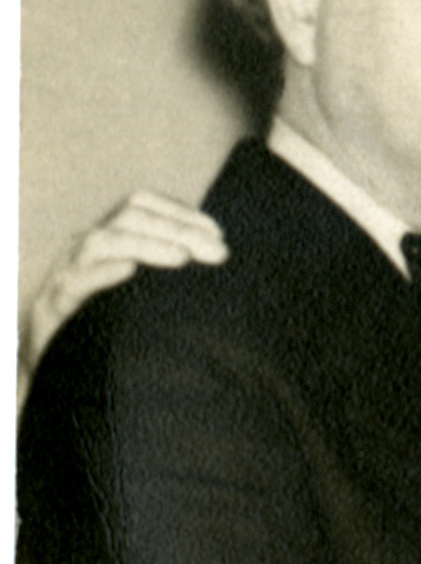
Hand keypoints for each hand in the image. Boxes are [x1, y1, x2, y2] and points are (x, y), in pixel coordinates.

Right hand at [22, 191, 225, 379]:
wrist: (56, 358)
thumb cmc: (109, 320)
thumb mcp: (141, 292)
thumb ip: (172, 275)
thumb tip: (222, 266)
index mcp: (112, 239)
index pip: (143, 206)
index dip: (180, 213)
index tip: (219, 233)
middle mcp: (90, 247)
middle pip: (129, 218)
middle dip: (177, 230)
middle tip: (218, 253)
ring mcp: (70, 271)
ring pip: (101, 242)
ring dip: (146, 245)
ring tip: (182, 257)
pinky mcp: (55, 301)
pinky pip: (75, 281)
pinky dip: (101, 273)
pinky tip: (127, 270)